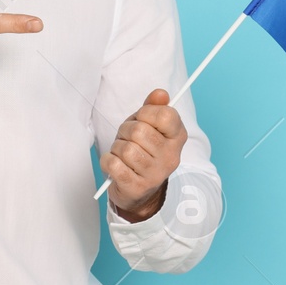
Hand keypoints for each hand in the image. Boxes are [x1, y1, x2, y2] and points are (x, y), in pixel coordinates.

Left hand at [103, 89, 186, 220]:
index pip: (166, 115)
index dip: (146, 113)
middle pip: (139, 131)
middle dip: (125, 131)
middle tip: (126, 138)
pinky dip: (108, 161)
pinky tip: (115, 165)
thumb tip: (160, 93)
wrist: (139, 191)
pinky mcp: (138, 187)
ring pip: (126, 149)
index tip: (142, 119)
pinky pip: (114, 165)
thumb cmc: (142, 152)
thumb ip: (154, 108)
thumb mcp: (149, 127)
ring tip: (122, 154)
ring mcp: (155, 174)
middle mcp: (171, 157)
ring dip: (117, 148)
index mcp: (178, 138)